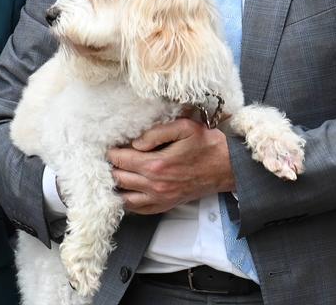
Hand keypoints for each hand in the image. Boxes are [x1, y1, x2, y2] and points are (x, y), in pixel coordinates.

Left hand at [107, 116, 234, 214]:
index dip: (111, 151)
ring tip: (114, 173)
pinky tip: (125, 190)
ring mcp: (160, 198)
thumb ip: (156, 132)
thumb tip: (135, 142)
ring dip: (116, 185)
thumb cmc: (206, 144)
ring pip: (124, 197)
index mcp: (157, 164)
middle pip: (118, 178)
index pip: (120, 160)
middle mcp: (156, 185)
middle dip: (110, 167)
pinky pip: (138, 209)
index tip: (110, 145)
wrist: (227, 167)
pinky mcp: (165, 204)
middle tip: (108, 158)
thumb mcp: (184, 127)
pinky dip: (127, 201)